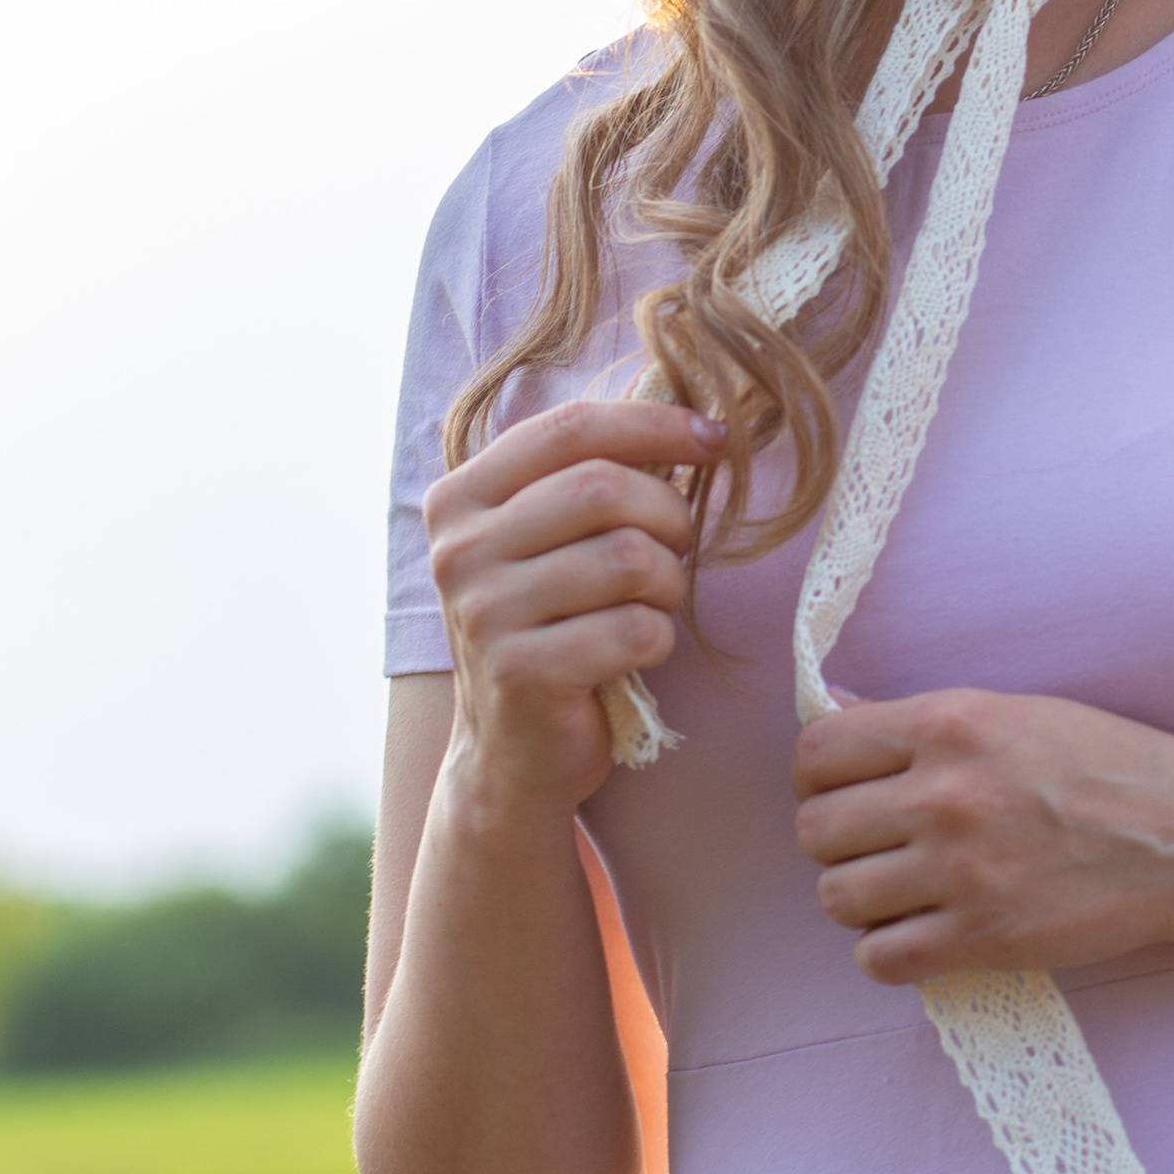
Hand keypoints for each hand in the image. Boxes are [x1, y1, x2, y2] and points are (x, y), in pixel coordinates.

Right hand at [424, 400, 725, 818]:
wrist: (512, 753)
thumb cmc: (554, 630)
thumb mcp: (550, 543)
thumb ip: (591, 479)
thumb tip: (692, 420)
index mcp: (462, 498)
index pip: (570, 427)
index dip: (654, 423)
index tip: (713, 438)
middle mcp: (460, 548)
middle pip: (605, 488)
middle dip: (669, 516)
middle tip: (677, 551)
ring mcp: (483, 611)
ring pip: (630, 558)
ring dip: (669, 585)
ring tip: (653, 606)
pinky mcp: (519, 672)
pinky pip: (634, 629)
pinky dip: (659, 640)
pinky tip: (638, 655)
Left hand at [791, 689, 1173, 983]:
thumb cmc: (1109, 767)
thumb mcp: (1016, 713)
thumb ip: (925, 724)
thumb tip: (835, 723)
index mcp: (951, 724)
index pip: (816, 753)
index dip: (818, 778)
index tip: (845, 792)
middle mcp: (945, 794)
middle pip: (815, 830)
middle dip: (837, 842)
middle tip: (880, 848)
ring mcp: (961, 871)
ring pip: (835, 898)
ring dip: (861, 900)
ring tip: (904, 893)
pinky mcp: (981, 938)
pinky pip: (878, 959)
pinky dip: (890, 952)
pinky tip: (925, 933)